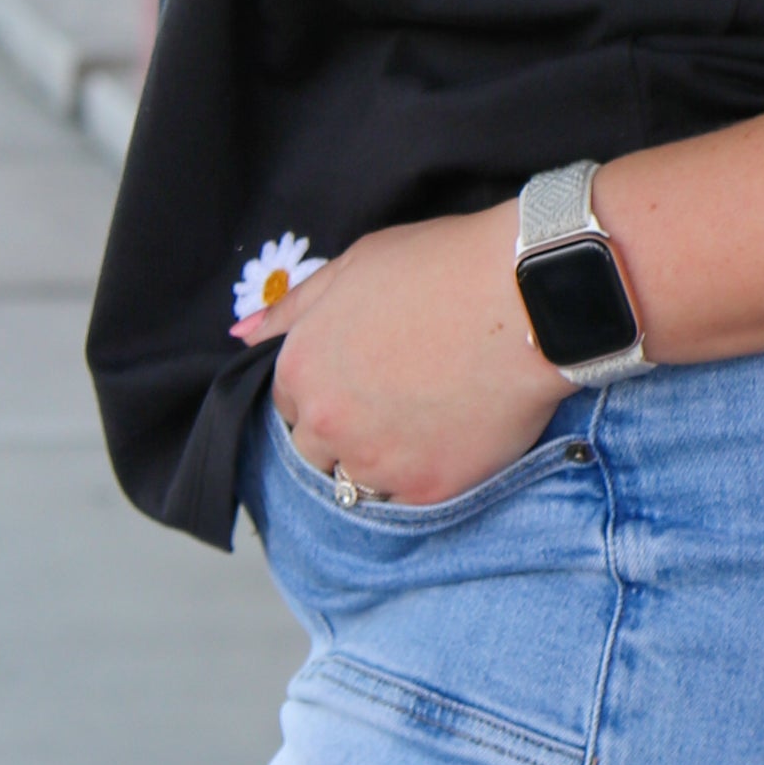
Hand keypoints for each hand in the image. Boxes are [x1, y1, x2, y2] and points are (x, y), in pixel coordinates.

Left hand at [231, 203, 559, 504]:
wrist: (523, 296)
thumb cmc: (441, 267)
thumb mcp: (354, 265)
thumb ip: (294, 308)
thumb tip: (240, 334)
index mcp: (302, 368)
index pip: (292, 404)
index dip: (328, 389)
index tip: (365, 376)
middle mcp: (327, 423)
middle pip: (317, 451)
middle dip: (347, 431)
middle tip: (399, 400)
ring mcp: (376, 461)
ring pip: (359, 482)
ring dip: (382, 460)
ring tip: (427, 421)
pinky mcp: (427, 488)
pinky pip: (408, 499)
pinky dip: (425, 475)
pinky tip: (452, 437)